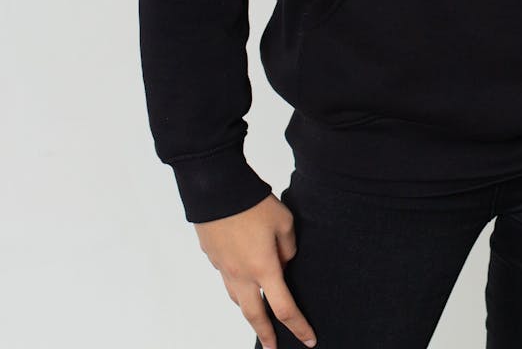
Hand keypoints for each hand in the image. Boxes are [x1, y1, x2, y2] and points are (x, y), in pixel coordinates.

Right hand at [193, 193, 317, 348]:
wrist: (216, 189)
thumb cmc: (251, 202)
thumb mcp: (285, 221)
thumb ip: (289, 247)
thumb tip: (283, 261)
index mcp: (264, 268)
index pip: (285, 308)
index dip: (298, 327)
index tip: (308, 339)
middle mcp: (241, 274)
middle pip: (255, 316)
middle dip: (266, 335)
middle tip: (272, 348)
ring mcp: (224, 268)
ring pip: (237, 300)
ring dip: (249, 313)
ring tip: (258, 320)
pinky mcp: (213, 258)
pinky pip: (227, 281)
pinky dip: (236, 290)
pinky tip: (242, 285)